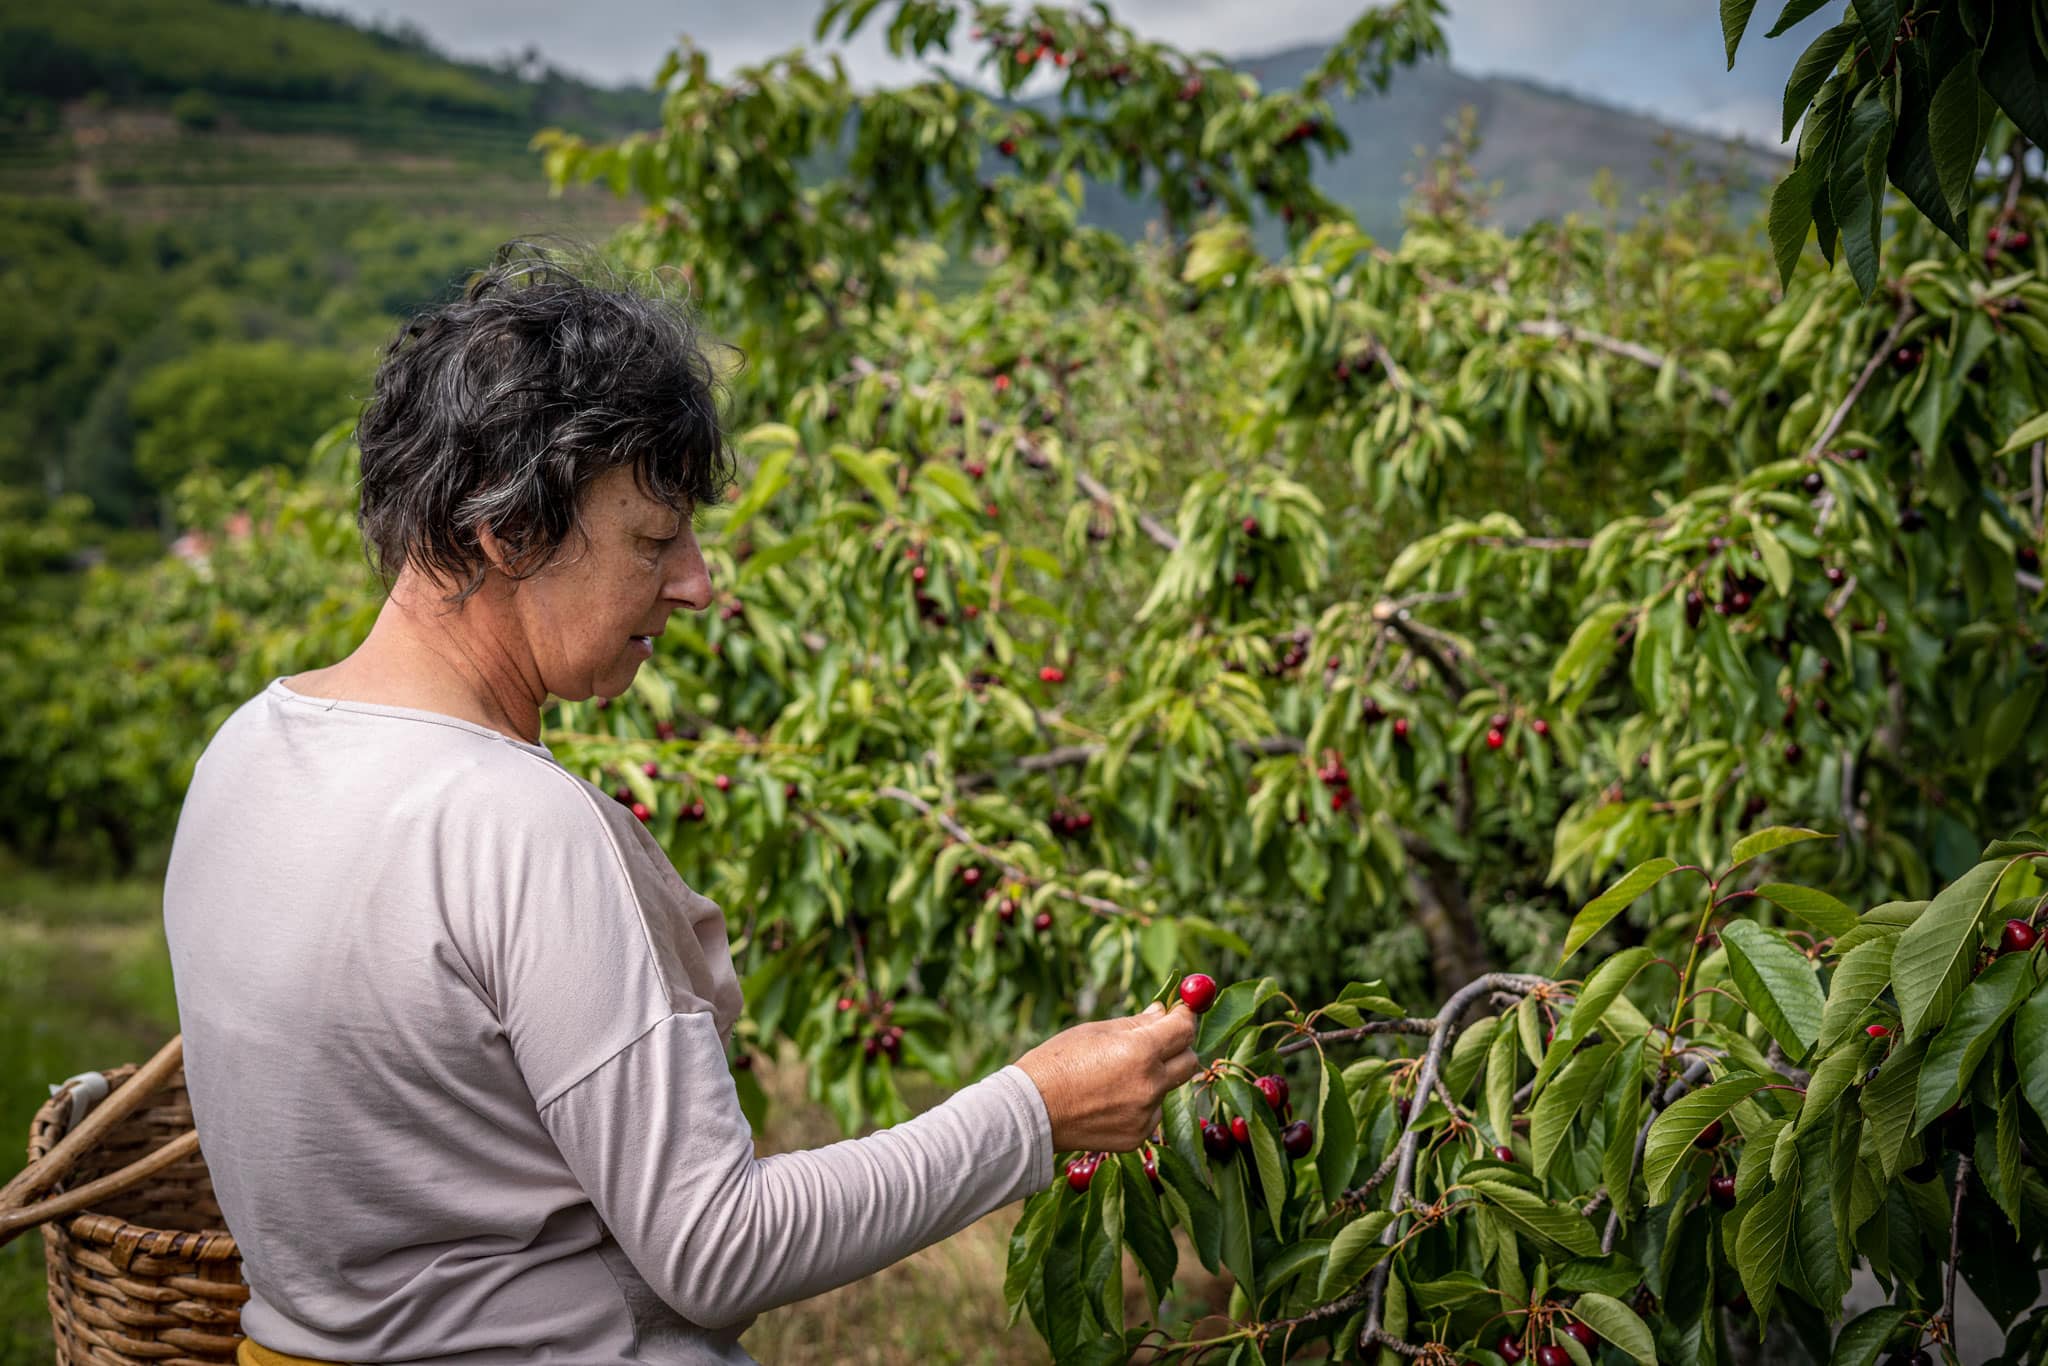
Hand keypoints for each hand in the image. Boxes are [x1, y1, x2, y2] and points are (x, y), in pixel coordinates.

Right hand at [1014, 1002, 1200, 1152]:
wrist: (1030, 1112)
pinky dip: (1142, 1104)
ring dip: (1157, 1078)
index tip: (1180, 1013)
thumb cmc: (1057, 1062)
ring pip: (1168, 1089)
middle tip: (1159, 1042)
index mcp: (1140, 1051)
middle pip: (1189, 1061)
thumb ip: (1136, 1023)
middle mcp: (1150, 1084)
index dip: (1185, 1017)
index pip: (1184, 1029)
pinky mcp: (1137, 1136)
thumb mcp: (1095, 1031)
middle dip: (1179, 1047)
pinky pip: (1152, 1113)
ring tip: (1118, 1076)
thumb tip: (1164, 1012)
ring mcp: (1145, 1114)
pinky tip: (1111, 1100)